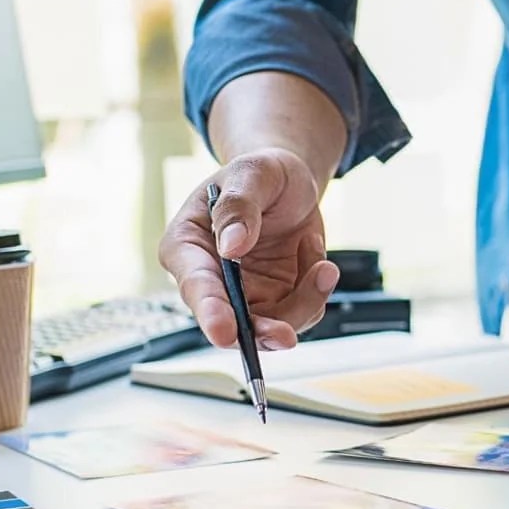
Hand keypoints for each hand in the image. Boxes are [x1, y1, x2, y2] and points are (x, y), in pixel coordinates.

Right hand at [158, 148, 339, 349]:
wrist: (291, 183)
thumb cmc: (261, 174)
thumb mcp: (252, 173)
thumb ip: (238, 206)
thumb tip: (231, 245)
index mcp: (187, 247)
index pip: (195, 285)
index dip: (209, 312)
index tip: (224, 331)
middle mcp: (212, 279)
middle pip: (231, 322)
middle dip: (260, 332)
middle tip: (284, 335)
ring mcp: (246, 295)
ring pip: (273, 325)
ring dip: (305, 301)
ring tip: (321, 264)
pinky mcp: (278, 300)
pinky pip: (301, 313)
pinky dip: (316, 289)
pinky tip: (315, 254)